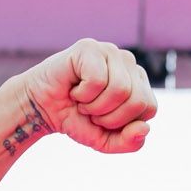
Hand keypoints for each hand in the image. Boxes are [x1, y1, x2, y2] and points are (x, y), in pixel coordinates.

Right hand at [10, 39, 155, 155]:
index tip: (103, 118)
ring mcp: (111, 52)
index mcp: (139, 82)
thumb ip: (130, 142)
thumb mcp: (106, 140)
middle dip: (109, 116)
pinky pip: (98, 80)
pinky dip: (82, 93)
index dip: (123, 122)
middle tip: (90, 110)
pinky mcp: (90, 47)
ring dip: (94, 105)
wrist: (41, 109)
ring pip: (120, 89)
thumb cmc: (76, 119)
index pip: (149, 108)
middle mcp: (129, 63)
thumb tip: (145, 128)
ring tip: (82, 99)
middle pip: (137, 100)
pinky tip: (73, 87)